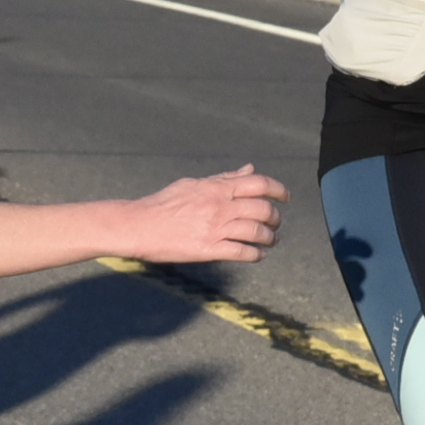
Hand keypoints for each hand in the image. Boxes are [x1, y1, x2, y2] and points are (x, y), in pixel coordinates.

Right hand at [126, 165, 288, 264]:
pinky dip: (255, 254)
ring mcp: (215, 228)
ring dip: (269, 237)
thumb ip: (223, 178)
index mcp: (216, 188)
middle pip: (262, 209)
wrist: (139, 225)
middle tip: (277, 223)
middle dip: (276, 217)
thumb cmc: (163, 204)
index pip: (258, 184)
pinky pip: (241, 252)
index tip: (286, 197)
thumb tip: (249, 169)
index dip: (278, 189)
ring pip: (256, 232)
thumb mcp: (194, 184)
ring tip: (271, 241)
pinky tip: (258, 255)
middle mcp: (219, 206)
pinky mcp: (208, 249)